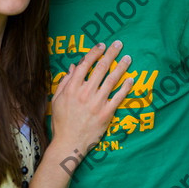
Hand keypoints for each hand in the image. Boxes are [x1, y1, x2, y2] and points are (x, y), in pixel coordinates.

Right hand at [51, 40, 132, 155]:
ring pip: (112, 80)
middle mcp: (85, 93)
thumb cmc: (61, 121)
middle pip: (101, 68)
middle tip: (119, 44)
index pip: (85, 64)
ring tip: (128, 58)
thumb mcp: (57, 99)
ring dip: (121, 67)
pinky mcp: (106, 114)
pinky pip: (118, 97)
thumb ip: (65, 82)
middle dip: (111, 54)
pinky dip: (125, 87)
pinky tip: (131, 79)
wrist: (68, 143)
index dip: (94, 53)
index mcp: (72, 88)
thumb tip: (73, 67)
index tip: (101, 45)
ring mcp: (97, 103)